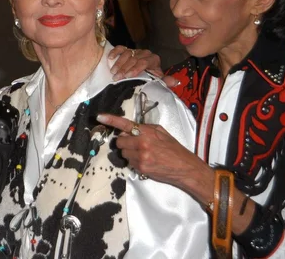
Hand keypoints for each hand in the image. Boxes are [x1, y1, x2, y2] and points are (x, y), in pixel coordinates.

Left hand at [96, 113, 212, 189]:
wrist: (184, 167)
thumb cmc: (174, 148)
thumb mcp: (161, 132)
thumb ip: (145, 129)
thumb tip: (131, 129)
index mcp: (147, 131)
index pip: (125, 124)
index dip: (111, 119)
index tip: (100, 117)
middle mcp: (142, 143)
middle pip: (120, 141)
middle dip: (125, 142)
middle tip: (135, 144)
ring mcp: (140, 156)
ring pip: (123, 153)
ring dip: (129, 152)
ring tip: (143, 153)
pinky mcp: (140, 167)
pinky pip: (129, 162)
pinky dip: (134, 161)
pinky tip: (146, 161)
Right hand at [108, 46, 178, 85]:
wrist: (146, 75)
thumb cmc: (151, 79)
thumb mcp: (158, 81)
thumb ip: (166, 81)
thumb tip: (176, 81)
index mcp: (153, 59)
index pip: (144, 62)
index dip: (135, 68)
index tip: (128, 76)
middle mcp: (145, 53)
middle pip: (134, 59)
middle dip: (125, 68)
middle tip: (117, 77)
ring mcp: (135, 51)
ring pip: (127, 54)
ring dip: (119, 63)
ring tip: (113, 73)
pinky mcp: (127, 50)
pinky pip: (121, 48)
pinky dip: (115, 52)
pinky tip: (110, 58)